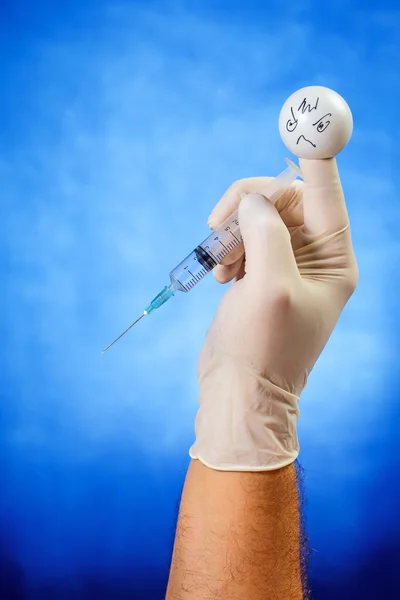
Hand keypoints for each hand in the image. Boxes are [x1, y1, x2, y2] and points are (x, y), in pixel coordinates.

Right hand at [189, 158, 357, 470]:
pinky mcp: (259, 271)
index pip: (327, 196)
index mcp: (334, 260)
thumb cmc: (261, 348)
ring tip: (220, 266)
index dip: (314, 160)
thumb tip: (256, 199)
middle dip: (249, 205)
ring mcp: (285, 263)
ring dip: (233, 230)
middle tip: (218, 223)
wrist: (238, 391)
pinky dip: (226, 247)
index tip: (302, 128)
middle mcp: (315, 257)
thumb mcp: (269, 285)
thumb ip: (267, 231)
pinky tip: (220, 276)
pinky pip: (243, 237)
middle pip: (284, 198)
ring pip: (258, 216)